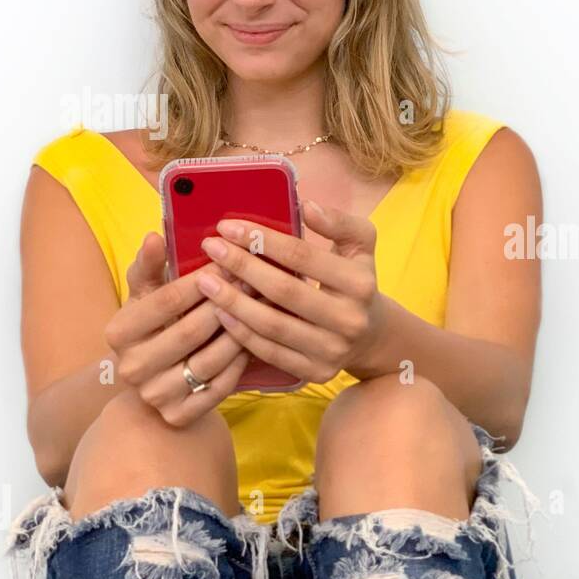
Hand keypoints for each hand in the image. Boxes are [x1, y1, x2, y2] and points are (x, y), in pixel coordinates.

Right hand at [102, 231, 251, 424]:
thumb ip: (150, 265)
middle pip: (190, 331)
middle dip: (227, 302)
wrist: (155, 381)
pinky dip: (240, 362)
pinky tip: (255, 340)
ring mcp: (155, 395)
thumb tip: (154, 236)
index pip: (166, 300)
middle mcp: (131, 368)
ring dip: (240, 332)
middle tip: (256, 281)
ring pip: (209, 360)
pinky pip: (220, 386)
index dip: (202, 279)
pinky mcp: (179, 415)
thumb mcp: (146, 294)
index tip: (231, 261)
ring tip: (263, 307)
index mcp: (118, 332)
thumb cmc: (156, 326)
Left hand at [193, 199, 386, 384]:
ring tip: (205, 281)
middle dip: (241, 266)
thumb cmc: (355, 281)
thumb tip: (307, 207)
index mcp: (360, 283)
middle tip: (210, 249)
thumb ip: (339, 222)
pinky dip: (241, 332)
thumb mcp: (360, 246)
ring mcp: (332, 350)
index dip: (262, 240)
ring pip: (272, 325)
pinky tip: (220, 312)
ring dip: (233, 302)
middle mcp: (349, 319)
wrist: (373, 336)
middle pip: (284, 290)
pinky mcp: (316, 372)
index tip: (227, 226)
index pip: (302, 256)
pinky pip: (270, 352)